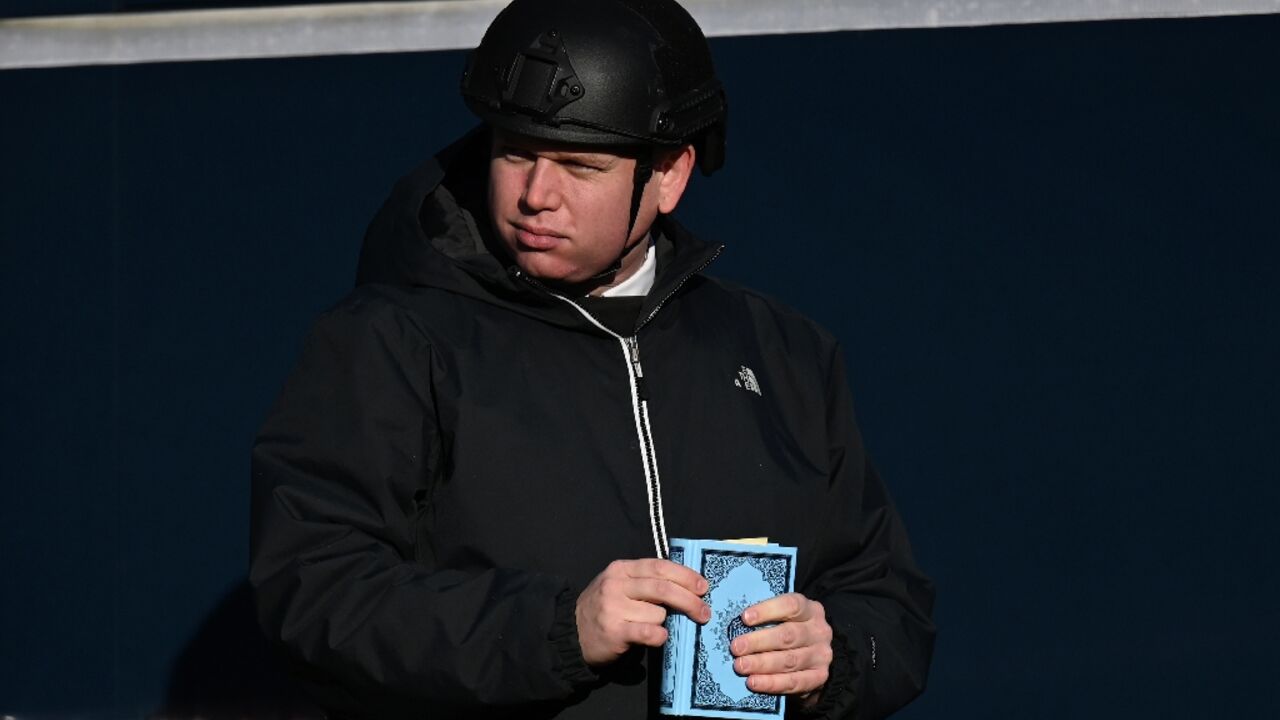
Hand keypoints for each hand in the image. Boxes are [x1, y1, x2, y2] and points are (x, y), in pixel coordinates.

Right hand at [576, 558, 710, 666]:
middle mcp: (617, 585)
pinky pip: (649, 632)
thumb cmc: (605, 608)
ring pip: (658, 613)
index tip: (703, 587)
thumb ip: (647, 580)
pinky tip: (660, 637)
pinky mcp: (614, 631)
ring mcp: (613, 608)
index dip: (685, 576)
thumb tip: (688, 585)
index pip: (660, 566)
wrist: (571, 632)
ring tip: (654, 626)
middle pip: (663, 588)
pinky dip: (660, 635)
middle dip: (690, 600)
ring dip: (665, 622)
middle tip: (704, 612)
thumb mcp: (621, 584)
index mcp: (621, 569)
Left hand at [730, 593, 832, 701]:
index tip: (745, 617)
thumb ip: (766, 616)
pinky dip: (771, 683)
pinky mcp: (819, 678)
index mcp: (811, 610)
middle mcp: (819, 631)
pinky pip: (794, 682)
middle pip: (787, 635)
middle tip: (736, 647)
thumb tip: (734, 620)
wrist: (812, 658)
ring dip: (761, 664)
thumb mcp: (783, 616)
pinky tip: (753, 682)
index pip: (791, 605)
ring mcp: (821, 656)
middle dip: (758, 642)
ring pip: (789, 660)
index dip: (767, 610)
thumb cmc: (788, 630)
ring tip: (740, 666)